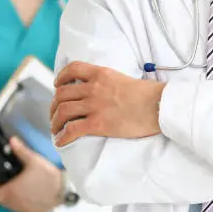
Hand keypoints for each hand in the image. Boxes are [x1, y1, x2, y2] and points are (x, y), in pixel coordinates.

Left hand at [0, 137, 62, 211]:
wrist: (64, 190)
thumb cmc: (46, 175)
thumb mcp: (33, 160)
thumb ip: (20, 150)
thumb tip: (12, 139)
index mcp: (11, 191)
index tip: (3, 182)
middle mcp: (14, 204)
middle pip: (2, 202)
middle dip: (5, 193)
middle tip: (14, 182)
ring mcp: (23, 210)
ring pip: (11, 207)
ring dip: (14, 199)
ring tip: (23, 188)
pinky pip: (22, 210)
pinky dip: (23, 204)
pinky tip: (31, 195)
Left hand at [50, 61, 165, 146]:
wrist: (158, 106)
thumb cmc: (149, 96)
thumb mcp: (125, 79)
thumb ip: (110, 83)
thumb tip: (106, 91)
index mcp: (100, 74)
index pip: (72, 69)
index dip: (61, 78)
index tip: (57, 85)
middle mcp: (93, 88)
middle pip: (62, 94)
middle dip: (54, 105)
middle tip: (54, 114)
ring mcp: (94, 105)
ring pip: (62, 111)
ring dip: (55, 122)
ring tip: (55, 129)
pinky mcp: (97, 123)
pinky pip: (71, 130)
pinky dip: (62, 137)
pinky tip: (60, 141)